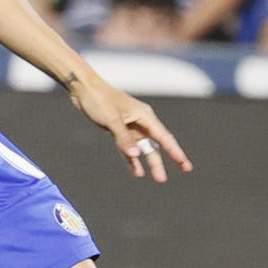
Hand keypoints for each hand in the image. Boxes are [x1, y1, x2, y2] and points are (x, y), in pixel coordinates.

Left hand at [67, 74, 191, 182]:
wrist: (83, 88)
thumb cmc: (99, 99)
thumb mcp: (111, 120)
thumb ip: (124, 138)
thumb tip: (136, 155)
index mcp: (144, 115)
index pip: (163, 137)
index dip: (175, 151)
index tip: (184, 164)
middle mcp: (140, 121)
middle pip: (156, 145)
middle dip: (163, 161)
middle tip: (174, 175)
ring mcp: (130, 126)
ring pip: (144, 148)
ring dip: (150, 163)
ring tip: (159, 179)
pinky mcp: (119, 130)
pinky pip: (129, 148)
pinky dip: (133, 160)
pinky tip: (137, 172)